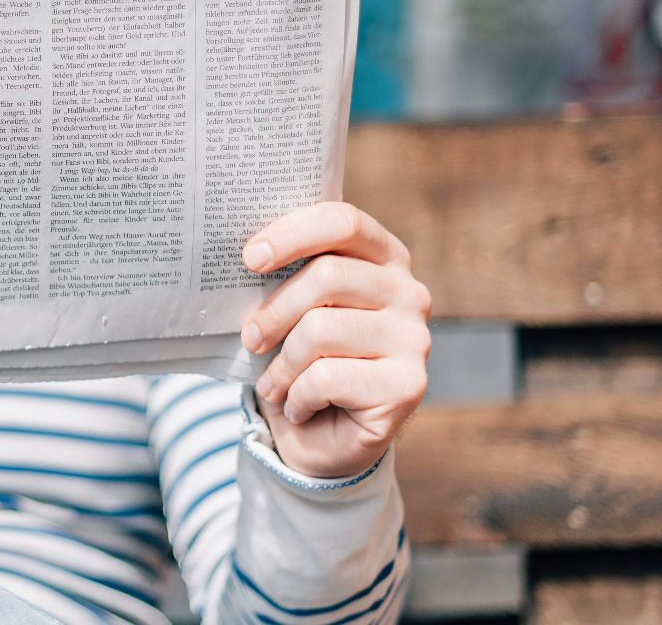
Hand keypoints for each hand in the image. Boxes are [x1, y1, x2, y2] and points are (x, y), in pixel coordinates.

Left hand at [239, 202, 429, 478]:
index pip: (343, 222)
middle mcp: (409, 292)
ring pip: (321, 329)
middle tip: (250, 339)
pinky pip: (327, 377)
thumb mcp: (291, 310)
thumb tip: (246, 254)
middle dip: (275, 311)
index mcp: (384, 258)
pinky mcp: (408, 386)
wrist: (323, 439)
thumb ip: (284, 275)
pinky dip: (297, 396)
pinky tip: (299, 407)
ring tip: (273, 383)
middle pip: (328, 275)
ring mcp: (415, 339)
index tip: (250, 258)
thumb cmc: (302, 360)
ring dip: (282, 364)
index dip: (293, 234)